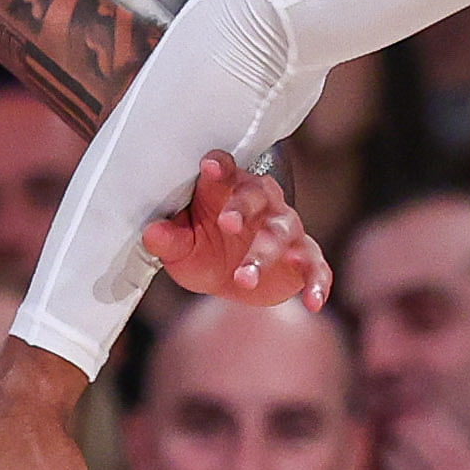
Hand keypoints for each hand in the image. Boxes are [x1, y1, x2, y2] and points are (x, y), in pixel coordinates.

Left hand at [143, 148, 329, 308]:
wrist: (234, 280)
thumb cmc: (205, 250)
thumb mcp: (182, 248)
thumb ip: (170, 239)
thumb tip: (152, 233)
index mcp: (227, 190)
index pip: (225, 171)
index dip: (220, 168)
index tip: (210, 167)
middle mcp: (262, 203)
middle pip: (258, 196)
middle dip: (243, 208)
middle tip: (228, 223)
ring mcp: (285, 228)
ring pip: (281, 233)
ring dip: (265, 254)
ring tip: (244, 279)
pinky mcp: (304, 257)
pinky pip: (316, 266)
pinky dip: (317, 282)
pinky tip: (312, 302)